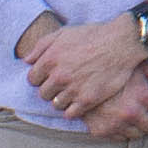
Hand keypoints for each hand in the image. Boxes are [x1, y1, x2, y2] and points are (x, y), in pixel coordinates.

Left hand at [26, 14, 147, 119]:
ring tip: (73, 93)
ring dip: (62, 100)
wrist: (121, 43)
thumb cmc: (93, 35)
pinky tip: (80, 101)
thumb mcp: (64, 33)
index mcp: (50, 59)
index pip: (32, 79)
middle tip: (63, 85)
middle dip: (51, 89)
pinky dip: (73, 110)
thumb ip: (42, 46)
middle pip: (43, 94)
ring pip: (56, 104)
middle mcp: (59, 76)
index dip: (40, 78)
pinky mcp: (87, 100)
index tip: (50, 76)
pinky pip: (70, 114)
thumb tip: (27, 60)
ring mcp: (73, 89)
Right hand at [86, 67, 147, 139]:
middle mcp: (130, 112)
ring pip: (138, 135)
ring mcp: (115, 124)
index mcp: (142, 95)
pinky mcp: (101, 131)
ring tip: (130, 111)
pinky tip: (117, 115)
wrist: (79, 74)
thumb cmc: (113, 67)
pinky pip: (121, 138)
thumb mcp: (140, 65)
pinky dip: (121, 129)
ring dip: (137, 125)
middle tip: (145, 109)